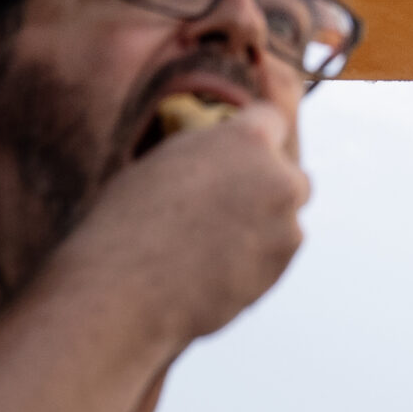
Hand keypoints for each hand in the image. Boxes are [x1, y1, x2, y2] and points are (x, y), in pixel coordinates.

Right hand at [47, 102, 309, 347]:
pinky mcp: (280, 266)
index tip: (239, 151)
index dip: (252, 136)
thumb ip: (211, 149)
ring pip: (286, 218)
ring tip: (212, 244)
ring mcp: (285, 224)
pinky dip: (256, 260)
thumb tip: (224, 152)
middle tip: (229, 204)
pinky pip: (276, 255)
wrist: (123, 291)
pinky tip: (215, 269)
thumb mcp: (166, 158)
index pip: (271, 120)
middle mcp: (278, 177)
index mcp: (248, 139)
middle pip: (289, 173)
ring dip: (263, 225)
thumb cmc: (128, 222)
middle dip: (267, 184)